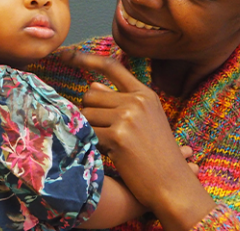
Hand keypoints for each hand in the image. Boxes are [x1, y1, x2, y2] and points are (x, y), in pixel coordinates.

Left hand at [61, 51, 214, 230]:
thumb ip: (121, 102)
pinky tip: (109, 154)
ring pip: (86, 114)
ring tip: (111, 146)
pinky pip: (88, 133)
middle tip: (106, 134)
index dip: (86, 59)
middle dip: (90, 113)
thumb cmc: (158, 157)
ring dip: (90, 130)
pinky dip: (92, 144)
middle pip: (91, 94)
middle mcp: (137, 101)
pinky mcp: (118, 136)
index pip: (111, 67)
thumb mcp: (145, 122)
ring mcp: (128, 117)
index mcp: (146, 94)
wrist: (173, 185)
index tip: (66, 54)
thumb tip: (93, 86)